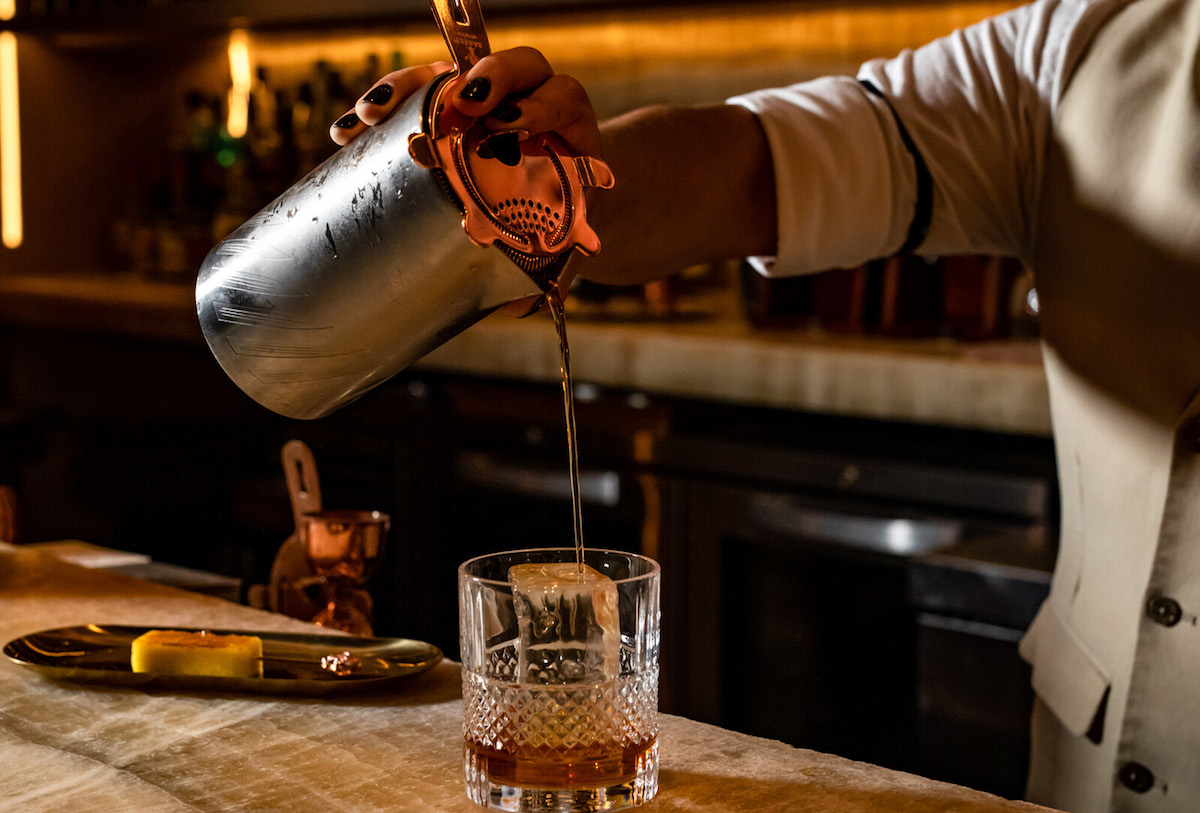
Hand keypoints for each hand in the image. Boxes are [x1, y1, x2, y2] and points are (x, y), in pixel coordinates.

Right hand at [329, 50, 605, 314]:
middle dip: (481, 77)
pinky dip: (376, 109)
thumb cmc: (559, 220)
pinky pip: (407, 93)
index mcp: (567, 122)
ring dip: (407, 87)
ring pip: (447, 70)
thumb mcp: (561, 240)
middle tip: (458, 102)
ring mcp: (479, 93)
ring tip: (373, 115)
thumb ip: (548, 269)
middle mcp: (525, 95)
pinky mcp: (440, 100)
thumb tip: (516, 305)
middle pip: (508, 66)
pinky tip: (346, 133)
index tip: (511, 124)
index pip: (559, 96)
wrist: (552, 202)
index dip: (538, 104)